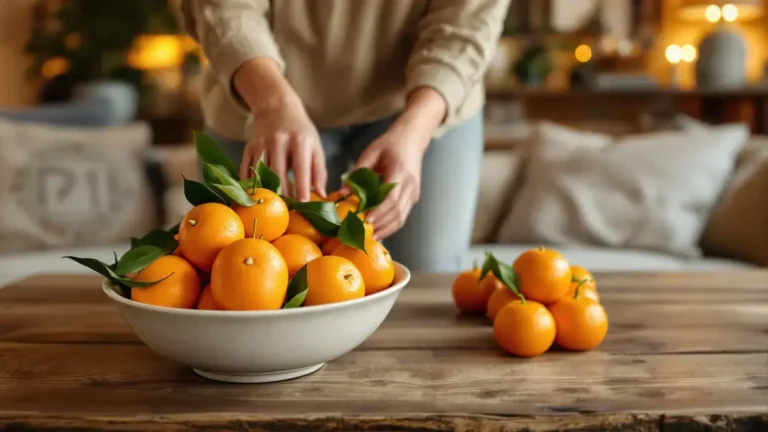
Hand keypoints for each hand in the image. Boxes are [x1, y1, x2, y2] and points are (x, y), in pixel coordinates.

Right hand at [240, 103, 325, 200]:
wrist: (277, 108)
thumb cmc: (301, 132)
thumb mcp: (315, 146)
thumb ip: (319, 171)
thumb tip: (322, 196)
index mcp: (299, 140)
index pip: (300, 168)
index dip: (301, 188)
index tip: (303, 204)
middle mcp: (278, 141)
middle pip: (278, 174)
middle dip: (283, 195)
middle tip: (289, 211)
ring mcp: (261, 144)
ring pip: (261, 174)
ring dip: (267, 192)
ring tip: (274, 207)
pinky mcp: (248, 148)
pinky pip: (247, 171)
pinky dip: (252, 185)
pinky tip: (257, 195)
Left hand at [352, 87, 445, 239]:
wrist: (412, 138)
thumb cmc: (390, 143)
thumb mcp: (371, 153)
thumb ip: (357, 172)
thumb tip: (342, 192)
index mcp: (400, 172)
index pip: (391, 197)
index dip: (379, 211)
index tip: (367, 219)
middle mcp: (411, 185)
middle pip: (397, 211)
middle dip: (381, 225)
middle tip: (364, 233)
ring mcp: (414, 192)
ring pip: (402, 217)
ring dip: (387, 229)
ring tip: (371, 237)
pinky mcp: (413, 197)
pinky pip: (403, 215)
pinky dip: (391, 225)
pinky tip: (379, 231)